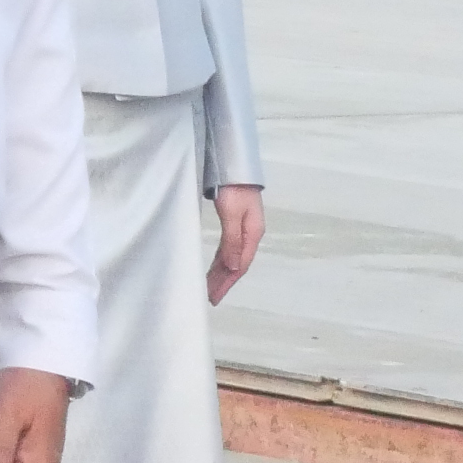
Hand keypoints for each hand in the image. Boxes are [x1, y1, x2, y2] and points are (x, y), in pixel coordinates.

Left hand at [207, 185, 264, 305]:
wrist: (233, 164)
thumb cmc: (233, 188)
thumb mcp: (232, 215)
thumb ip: (232, 241)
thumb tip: (235, 268)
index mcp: (253, 233)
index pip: (241, 265)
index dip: (228, 282)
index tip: (214, 297)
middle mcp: (250, 234)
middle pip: (237, 263)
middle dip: (223, 281)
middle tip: (209, 298)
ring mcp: (243, 228)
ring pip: (231, 256)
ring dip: (221, 272)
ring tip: (209, 288)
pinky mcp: (235, 222)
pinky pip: (228, 247)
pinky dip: (221, 260)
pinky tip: (215, 267)